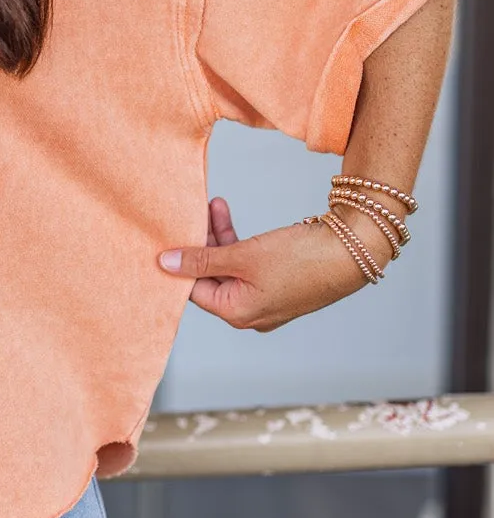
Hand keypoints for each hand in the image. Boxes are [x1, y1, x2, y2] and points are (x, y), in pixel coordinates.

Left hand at [158, 195, 389, 333]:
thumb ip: (202, 259)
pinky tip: (228, 216)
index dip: (180, 261)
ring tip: (215, 205)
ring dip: (219, 237)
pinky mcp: (280, 283)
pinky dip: (238, 243)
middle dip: (201, 243)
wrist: (353, 251)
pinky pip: (248, 265)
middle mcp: (250, 313)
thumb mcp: (243, 256)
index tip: (170, 235)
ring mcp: (266, 299)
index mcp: (237, 313)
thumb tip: (164, 264)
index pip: (193, 288)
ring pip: (229, 267)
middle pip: (210, 277)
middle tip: (194, 213)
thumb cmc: (301, 258)